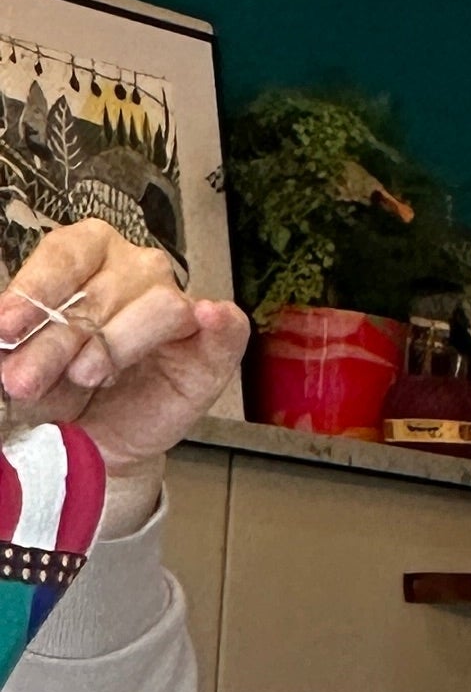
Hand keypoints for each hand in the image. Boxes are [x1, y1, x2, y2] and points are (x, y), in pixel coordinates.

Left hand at [1, 220, 249, 535]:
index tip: (7, 328)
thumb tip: (3, 329)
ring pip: (159, 305)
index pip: (66, 254)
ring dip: (114, 345)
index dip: (36, 291)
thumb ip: (14, 335)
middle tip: (26, 379)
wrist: (88, 438)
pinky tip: (208, 319)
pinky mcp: (212, 352)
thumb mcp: (21, 356)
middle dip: (58, 340)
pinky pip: (228, 328)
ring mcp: (179, 308)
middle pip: (103, 291)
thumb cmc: (57, 388)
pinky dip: (220, 323)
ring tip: (84, 378)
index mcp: (87, 257)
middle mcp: (135, 273)